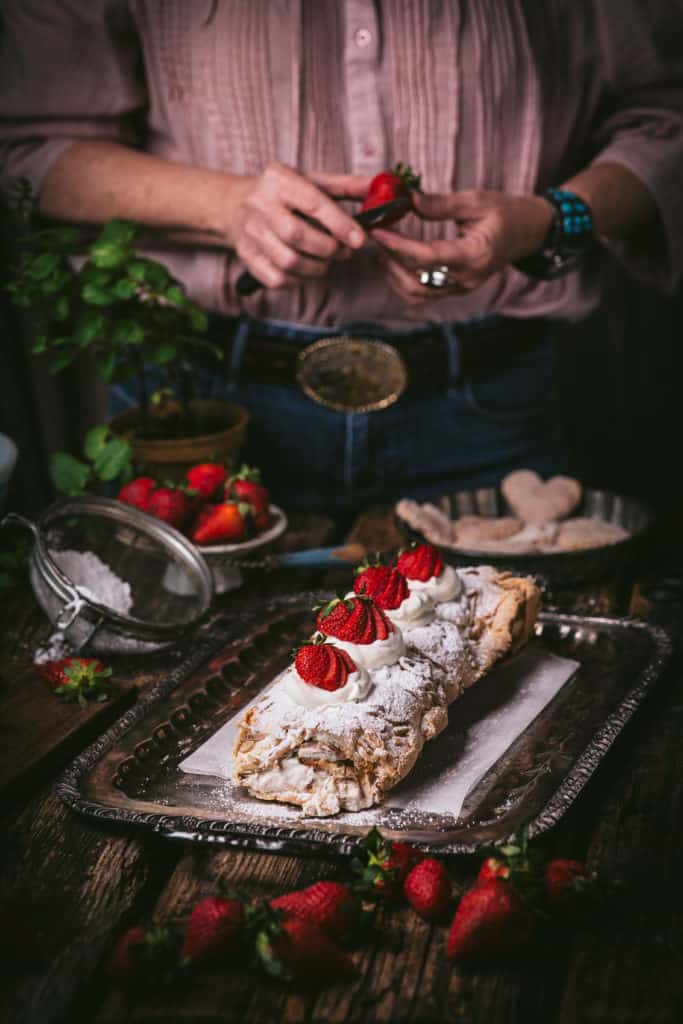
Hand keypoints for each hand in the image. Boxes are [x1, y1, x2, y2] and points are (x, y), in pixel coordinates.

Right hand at [226, 162, 370, 288]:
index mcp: (279, 180)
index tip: (360, 240)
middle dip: (328, 249)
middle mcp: (260, 205)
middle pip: (297, 235)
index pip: (313, 203)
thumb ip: (346, 186)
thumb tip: (380, 187)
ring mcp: (250, 232)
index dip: (339, 224)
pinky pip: (277, 279)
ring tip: (326, 261)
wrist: (235, 205)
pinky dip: (298, 280)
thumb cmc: (284, 194)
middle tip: (343, 252)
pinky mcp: (246, 256)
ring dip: (316, 268)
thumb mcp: (311, 181)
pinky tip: (305, 269)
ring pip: (288, 261)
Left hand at [371, 190, 553, 303]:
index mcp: (476, 255)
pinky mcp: (454, 291)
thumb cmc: (504, 212)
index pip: (429, 257)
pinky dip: (402, 281)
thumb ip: (441, 204)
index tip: (378, 231)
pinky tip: (394, 261)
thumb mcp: (476, 200)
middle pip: (417, 280)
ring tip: (383, 248)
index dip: (399, 246)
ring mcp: (460, 289)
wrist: (525, 234)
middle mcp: (467, 279)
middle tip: (375, 234)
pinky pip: (421, 295)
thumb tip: (408, 199)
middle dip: (391, 258)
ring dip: (393, 273)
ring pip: (415, 294)